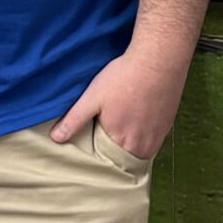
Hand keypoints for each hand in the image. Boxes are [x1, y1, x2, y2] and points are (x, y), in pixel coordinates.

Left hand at [50, 49, 184, 154]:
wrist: (159, 61)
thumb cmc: (123, 77)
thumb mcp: (92, 97)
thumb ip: (74, 120)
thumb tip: (55, 138)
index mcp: (120, 142)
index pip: (107, 161)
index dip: (99, 154)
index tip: (94, 143)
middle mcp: (141, 145)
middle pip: (125, 159)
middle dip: (115, 153)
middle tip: (107, 137)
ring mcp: (157, 136)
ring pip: (141, 152)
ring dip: (132, 147)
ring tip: (122, 132)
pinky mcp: (168, 126)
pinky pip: (154, 142)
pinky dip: (145, 138)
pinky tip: (139, 123)